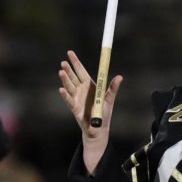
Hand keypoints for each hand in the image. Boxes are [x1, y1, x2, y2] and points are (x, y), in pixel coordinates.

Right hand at [58, 49, 121, 173]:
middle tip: (64, 62)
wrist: (98, 129)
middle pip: (73, 77)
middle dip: (68, 69)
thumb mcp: (109, 99)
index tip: (69, 52)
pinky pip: (69, 100)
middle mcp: (81, 90)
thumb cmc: (104, 113)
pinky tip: (62, 89)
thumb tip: (120, 77)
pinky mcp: (74, 108)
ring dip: (65, 79)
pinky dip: (65, 95)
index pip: (81, 70)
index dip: (75, 61)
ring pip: (69, 86)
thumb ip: (113, 88)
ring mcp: (76, 98)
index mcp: (90, 85)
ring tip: (61, 72)